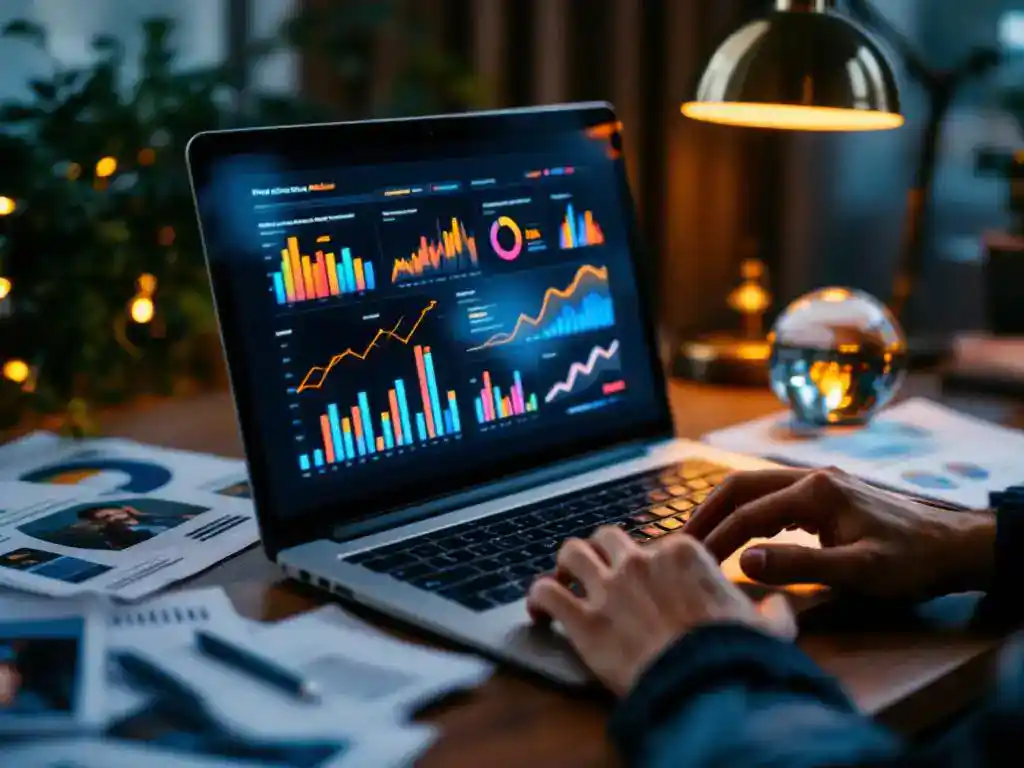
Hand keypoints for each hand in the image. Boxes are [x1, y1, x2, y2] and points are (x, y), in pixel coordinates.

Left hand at [526, 526, 795, 695]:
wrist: (708, 689)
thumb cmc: (740, 657)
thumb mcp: (770, 630)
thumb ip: (770, 612)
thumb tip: (777, 609)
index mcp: (683, 554)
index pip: (657, 543)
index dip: (650, 561)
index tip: (649, 580)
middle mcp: (640, 561)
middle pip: (607, 537)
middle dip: (603, 552)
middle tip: (601, 572)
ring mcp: (608, 588)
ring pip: (571, 553)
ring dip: (565, 565)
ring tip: (563, 581)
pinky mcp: (582, 621)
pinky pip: (545, 593)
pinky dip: (537, 600)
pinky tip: (538, 612)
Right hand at [685, 467, 995, 598]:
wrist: (956, 546)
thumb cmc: (911, 562)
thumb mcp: (857, 571)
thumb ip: (798, 564)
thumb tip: (742, 561)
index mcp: (815, 491)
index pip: (748, 514)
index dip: (716, 539)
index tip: (688, 561)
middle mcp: (811, 477)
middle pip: (740, 486)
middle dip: (706, 513)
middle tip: (678, 542)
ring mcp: (819, 482)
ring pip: (754, 487)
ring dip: (723, 510)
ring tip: (699, 538)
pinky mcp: (826, 493)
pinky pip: (771, 496)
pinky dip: (746, 512)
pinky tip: (740, 533)